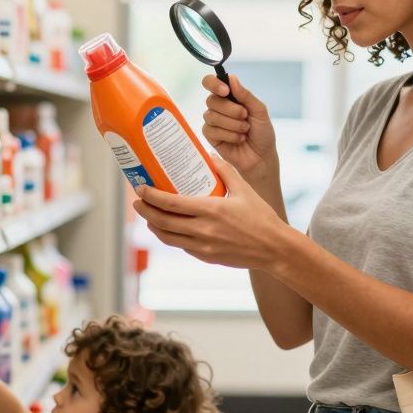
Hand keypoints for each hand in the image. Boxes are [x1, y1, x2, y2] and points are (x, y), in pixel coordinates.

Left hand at [133, 156, 293, 270]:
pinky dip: (172, 236)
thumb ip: (225, 170)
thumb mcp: (244, 189)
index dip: (151, 196)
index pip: (171, 203)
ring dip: (154, 226)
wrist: (274, 249)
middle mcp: (203, 230)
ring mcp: (203, 247)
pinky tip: (170, 228)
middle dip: (145, 211)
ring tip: (149, 216)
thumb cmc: (261, 218)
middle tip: (138, 202)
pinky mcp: (207, 257)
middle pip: (162, 222)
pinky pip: (182, 246)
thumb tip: (209, 154)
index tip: (140, 189)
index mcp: (211, 210)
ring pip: (168, 238)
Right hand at [201, 75, 277, 180]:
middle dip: (231, 110)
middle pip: (211, 100)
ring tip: (245, 130)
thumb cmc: (262, 133)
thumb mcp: (260, 111)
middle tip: (245, 116)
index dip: (214, 84)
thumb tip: (231, 78)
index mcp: (230, 97)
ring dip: (232, 124)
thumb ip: (245, 95)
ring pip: (211, 116)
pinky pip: (211, 130)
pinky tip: (238, 139)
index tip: (226, 91)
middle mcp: (219, 107)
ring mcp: (213, 122)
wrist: (262, 157)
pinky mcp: (211, 136)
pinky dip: (228, 135)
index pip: (211, 83)